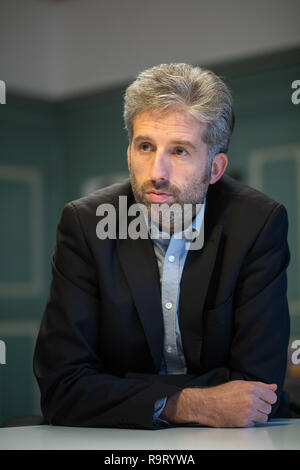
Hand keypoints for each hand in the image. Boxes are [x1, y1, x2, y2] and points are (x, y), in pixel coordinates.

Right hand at [160, 380, 277, 427]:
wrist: (206, 404)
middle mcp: (251, 400)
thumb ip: (259, 385)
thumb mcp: (240, 384)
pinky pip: (255, 424)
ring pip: (264, 417)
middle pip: (269, 408)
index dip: (268, 399)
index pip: (272, 396)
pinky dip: (250, 422)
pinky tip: (241, 416)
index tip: (262, 399)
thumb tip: (273, 387)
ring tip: (246, 411)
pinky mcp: (244, 422)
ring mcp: (248, 412)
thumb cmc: (221, 393)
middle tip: (251, 405)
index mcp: (251, 388)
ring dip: (257, 416)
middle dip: (262, 408)